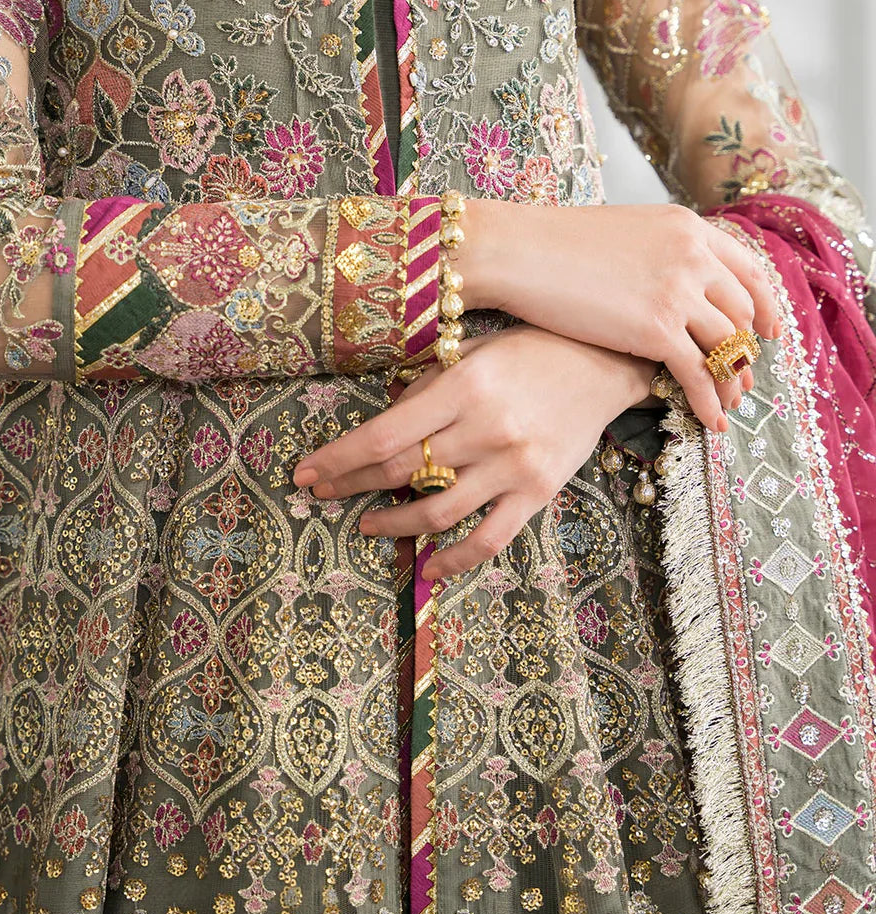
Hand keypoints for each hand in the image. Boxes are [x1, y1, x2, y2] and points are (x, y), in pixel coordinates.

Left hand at [292, 325, 656, 581]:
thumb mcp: (472, 351)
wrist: (606, 363)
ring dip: (393, 523)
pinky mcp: (539, 493)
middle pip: (401, 472)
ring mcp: (514, 466)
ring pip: (437, 512)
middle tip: (322, 492)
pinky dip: (456, 558)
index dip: (338, 459)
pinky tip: (430, 564)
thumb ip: (426, 386)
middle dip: (351, 485)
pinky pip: (489, 539)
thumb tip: (382, 418)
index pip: (384, 435)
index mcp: (464, 386)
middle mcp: (486, 428)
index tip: (306, 472)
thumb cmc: (531, 349)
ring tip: (367, 523)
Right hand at [458, 200, 778, 431]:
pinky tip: (711, 420)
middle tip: (744, 374)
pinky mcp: (658, 330)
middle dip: (747, 348)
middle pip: (743, 311)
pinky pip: (699, 374)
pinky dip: (710, 401)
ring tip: (730, 404)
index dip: (765, 304)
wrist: (517, 252)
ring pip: (727, 346)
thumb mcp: (626, 231)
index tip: (769, 330)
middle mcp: (693, 256)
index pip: (747, 269)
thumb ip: (660, 252)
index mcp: (687, 227)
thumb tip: (672, 282)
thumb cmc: (553, 244)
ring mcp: (679, 292)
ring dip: (733, 380)